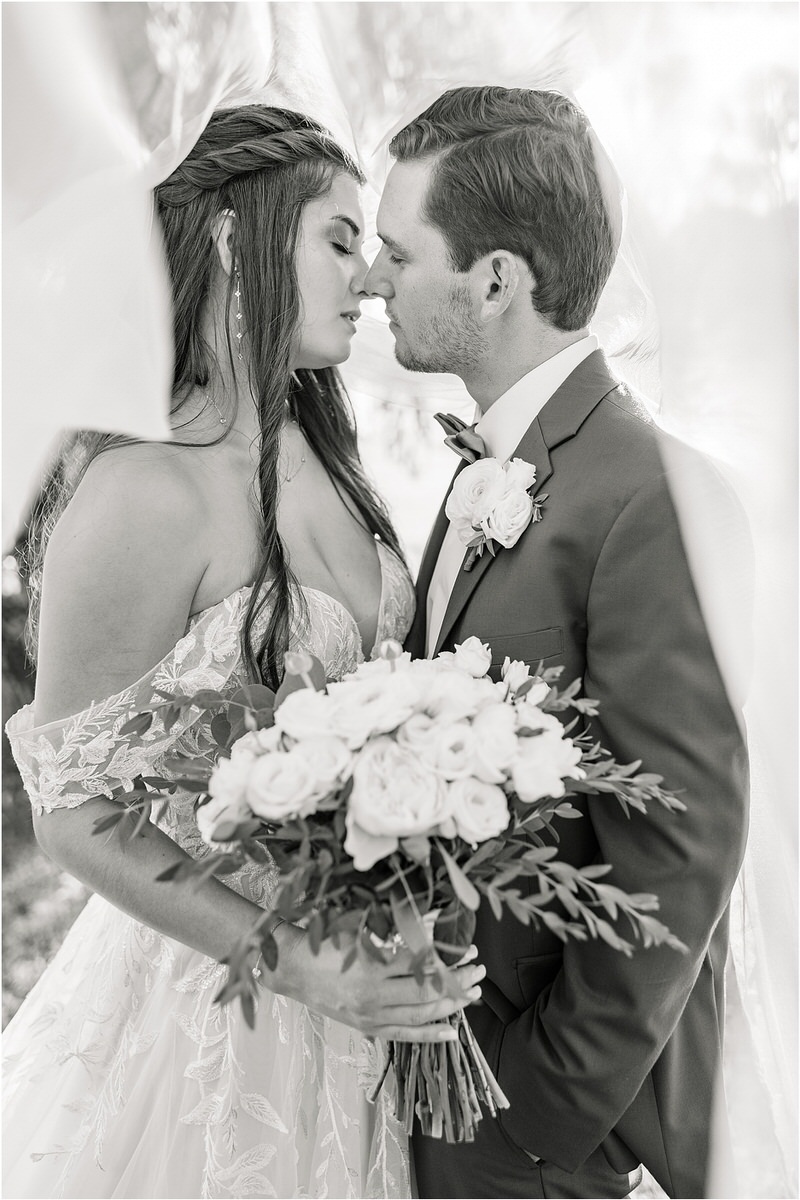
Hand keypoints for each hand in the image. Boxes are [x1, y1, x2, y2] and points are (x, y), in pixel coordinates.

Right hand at [268, 923, 484, 1040]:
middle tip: (480, 973)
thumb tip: (429, 926)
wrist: (293, 969)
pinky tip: (451, 1031)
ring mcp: (372, 1016)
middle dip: (459, 983)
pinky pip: (405, 1035)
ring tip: (473, 995)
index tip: (469, 952)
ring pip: (421, 1015)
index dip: (450, 960)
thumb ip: (395, 933)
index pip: (424, 966)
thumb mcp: (360, 931)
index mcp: (374, 967)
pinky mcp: (368, 1028)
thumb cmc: (325, 945)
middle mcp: (375, 995)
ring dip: (451, 1006)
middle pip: (428, 992)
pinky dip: (430, 1034)